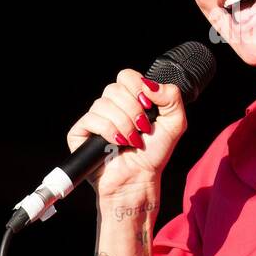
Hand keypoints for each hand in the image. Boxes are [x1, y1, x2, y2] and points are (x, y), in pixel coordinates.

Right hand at [65, 70, 187, 197]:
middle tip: (142, 128)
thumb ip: (171, 96)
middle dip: (133, 110)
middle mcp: (110, 106)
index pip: (126, 76)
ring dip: (123, 124)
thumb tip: (150, 85)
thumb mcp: (175, 122)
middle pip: (114, 88)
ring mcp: (94, 118)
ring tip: (131, 141)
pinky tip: (117, 143)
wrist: (139, 179)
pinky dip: (108, 131)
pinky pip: (91, 119)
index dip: (137, 88)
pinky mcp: (80, 132)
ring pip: (103, 104)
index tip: (148, 107)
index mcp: (129, 99)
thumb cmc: (154, 154)